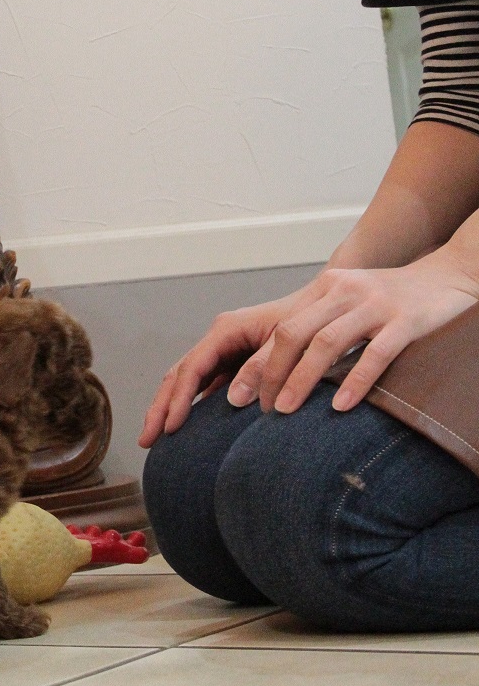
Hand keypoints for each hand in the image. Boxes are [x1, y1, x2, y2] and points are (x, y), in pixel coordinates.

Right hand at [138, 286, 311, 449]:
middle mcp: (219, 339)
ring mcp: (223, 351)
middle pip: (178, 374)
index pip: (192, 367)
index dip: (178, 399)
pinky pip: (202, 386)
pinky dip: (189, 405)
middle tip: (146, 440)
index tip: (170, 428)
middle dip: (159, 407)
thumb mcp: (287, 343)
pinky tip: (184, 426)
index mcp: (226, 329)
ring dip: (168, 407)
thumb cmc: (308, 322)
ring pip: (185, 381)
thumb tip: (233, 400)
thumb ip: (261, 368)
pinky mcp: (232, 363)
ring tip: (154, 437)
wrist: (325, 307)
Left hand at [224, 251, 478, 418]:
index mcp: (326, 288)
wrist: (448, 275)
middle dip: (268, 373)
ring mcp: (375, 305)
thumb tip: (282, 370)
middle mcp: (344, 292)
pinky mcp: (405, 321)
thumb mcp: (349, 302)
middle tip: (256, 408)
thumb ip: (320, 324)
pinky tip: (341, 407)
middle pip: (293, 333)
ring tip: (284, 411)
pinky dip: (355, 380)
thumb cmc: (391, 299)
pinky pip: (375, 353)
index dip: (255, 362)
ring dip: (301, 379)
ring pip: (326, 342)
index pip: (279, 327)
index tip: (237, 396)